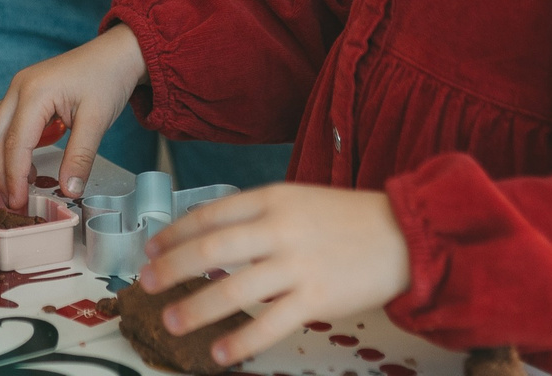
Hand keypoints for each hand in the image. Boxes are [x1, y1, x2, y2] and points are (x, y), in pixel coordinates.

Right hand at [0, 25, 144, 207]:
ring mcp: (17, 88)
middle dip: (0, 173)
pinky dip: (3, 145)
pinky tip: (22, 162)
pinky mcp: (21, 93)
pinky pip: (0, 121)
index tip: (20, 203)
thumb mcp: (97, 120)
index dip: (14, 177)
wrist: (114, 54)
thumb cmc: (106, 79)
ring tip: (17, 184)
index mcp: (35, 93)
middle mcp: (18, 88)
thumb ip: (80, 157)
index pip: (15, 144)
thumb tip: (68, 190)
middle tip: (14, 201)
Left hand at [139, 184, 412, 366]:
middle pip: (212, 248)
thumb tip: (210, 235)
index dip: (175, 233)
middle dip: (173, 268)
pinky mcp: (317, 297)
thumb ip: (259, 215)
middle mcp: (280, 228)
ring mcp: (297, 264)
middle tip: (146, 284)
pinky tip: (220, 353)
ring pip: (234, 288)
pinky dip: (241, 340)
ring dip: (197, 307)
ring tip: (172, 322)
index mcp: (272, 198)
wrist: (404, 233)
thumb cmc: (348, 218)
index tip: (152, 249)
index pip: (210, 214)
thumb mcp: (298, 200)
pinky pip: (270, 323)